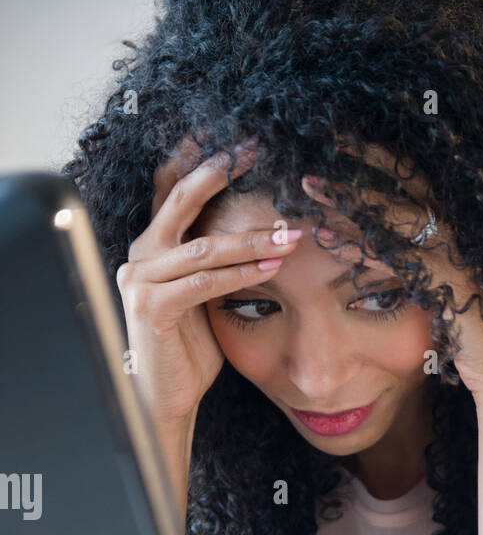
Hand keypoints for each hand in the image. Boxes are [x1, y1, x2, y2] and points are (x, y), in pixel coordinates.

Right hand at [116, 134, 301, 433]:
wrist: (164, 395)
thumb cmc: (187, 347)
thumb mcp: (203, 294)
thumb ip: (213, 262)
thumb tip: (256, 234)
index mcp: (153, 245)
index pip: (172, 188)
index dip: (200, 159)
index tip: (235, 139)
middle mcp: (140, 254)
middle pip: (180, 199)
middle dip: (219, 172)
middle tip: (256, 151)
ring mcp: (141, 278)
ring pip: (203, 247)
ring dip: (251, 238)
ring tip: (290, 233)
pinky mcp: (151, 306)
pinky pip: (204, 282)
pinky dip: (240, 274)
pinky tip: (271, 266)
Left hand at [300, 144, 482, 396]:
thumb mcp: (458, 295)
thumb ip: (432, 268)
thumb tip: (397, 255)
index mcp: (470, 229)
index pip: (422, 182)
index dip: (383, 160)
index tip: (345, 143)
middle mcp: (469, 232)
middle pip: (407, 187)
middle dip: (361, 168)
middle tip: (316, 155)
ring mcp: (463, 254)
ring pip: (397, 217)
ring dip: (350, 203)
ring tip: (308, 190)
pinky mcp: (454, 283)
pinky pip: (398, 258)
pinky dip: (360, 249)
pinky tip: (328, 242)